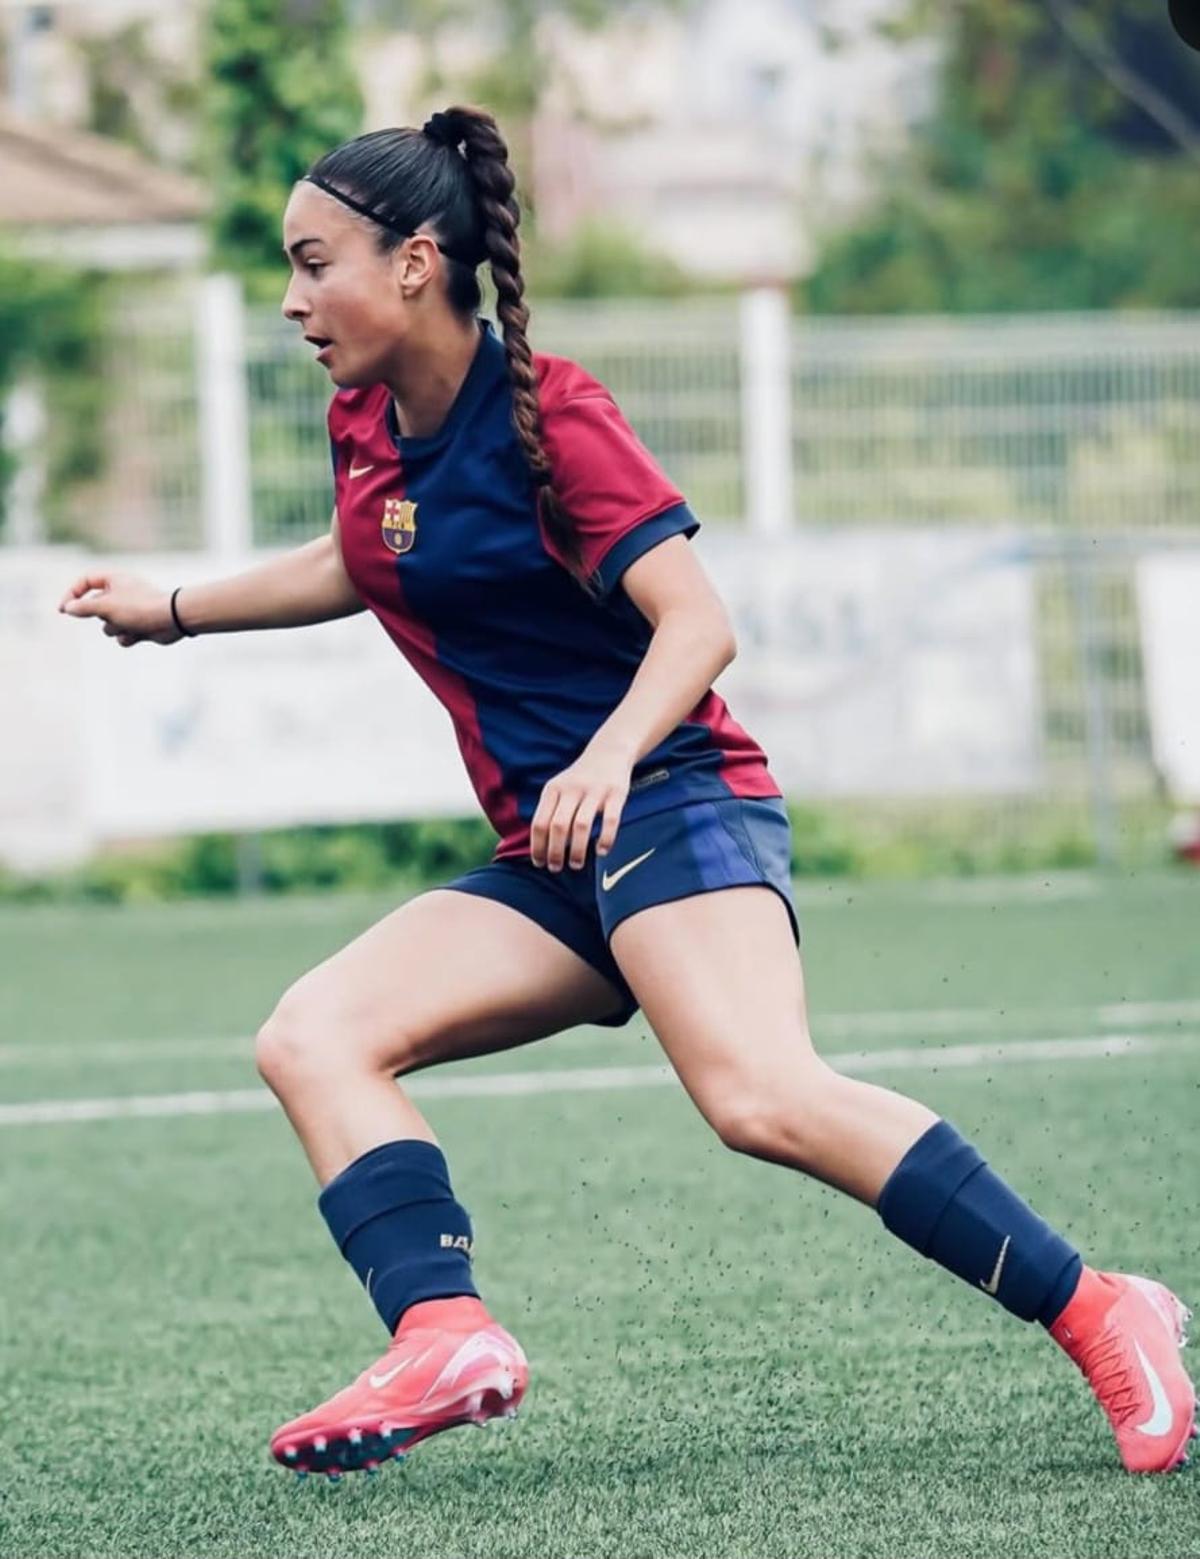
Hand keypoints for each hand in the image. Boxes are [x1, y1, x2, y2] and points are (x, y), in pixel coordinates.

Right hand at [58, 570, 180, 646]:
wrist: (173, 620)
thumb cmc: (139, 607)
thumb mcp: (105, 605)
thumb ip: (83, 607)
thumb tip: (68, 608)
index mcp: (114, 580)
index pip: (86, 582)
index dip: (72, 594)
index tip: (63, 610)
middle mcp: (122, 593)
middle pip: (96, 607)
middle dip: (101, 616)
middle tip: (111, 614)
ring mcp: (130, 611)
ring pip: (108, 625)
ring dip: (115, 628)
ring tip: (130, 624)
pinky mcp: (139, 626)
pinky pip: (122, 636)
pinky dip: (128, 637)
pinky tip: (140, 633)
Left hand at [530, 742, 633, 870]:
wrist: (609, 752)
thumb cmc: (580, 779)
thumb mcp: (558, 788)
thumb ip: (549, 812)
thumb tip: (541, 848)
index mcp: (553, 789)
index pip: (540, 822)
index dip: (538, 846)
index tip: (539, 863)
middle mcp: (572, 789)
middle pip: (558, 826)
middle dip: (555, 852)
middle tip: (556, 868)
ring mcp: (595, 791)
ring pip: (581, 825)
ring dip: (577, 850)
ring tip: (576, 864)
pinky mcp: (616, 793)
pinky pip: (611, 820)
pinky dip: (606, 838)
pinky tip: (602, 851)